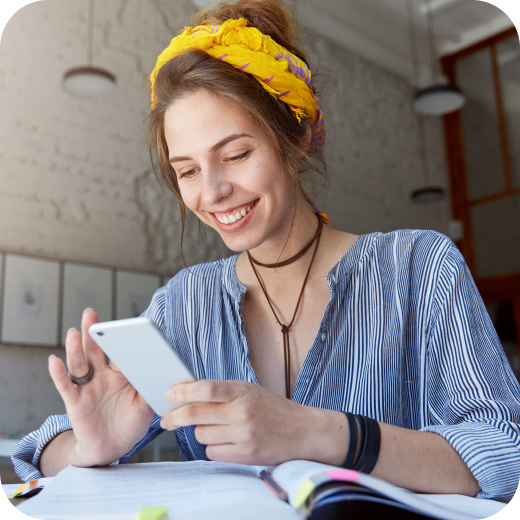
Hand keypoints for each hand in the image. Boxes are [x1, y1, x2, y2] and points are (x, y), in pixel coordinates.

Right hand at [48, 309, 154, 467]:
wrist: (114, 448)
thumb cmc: (131, 423)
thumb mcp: (146, 404)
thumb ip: (149, 386)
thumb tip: (160, 371)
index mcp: (122, 373)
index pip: (120, 351)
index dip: (120, 339)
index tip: (123, 324)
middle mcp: (103, 376)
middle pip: (95, 350)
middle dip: (93, 332)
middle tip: (90, 314)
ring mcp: (88, 387)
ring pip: (80, 364)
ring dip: (76, 349)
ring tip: (75, 333)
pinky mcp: (75, 402)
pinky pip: (65, 386)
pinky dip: (58, 374)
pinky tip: (54, 361)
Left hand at [160, 380, 348, 465]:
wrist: (302, 430)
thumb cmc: (272, 408)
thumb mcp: (249, 391)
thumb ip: (223, 392)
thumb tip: (188, 394)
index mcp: (242, 390)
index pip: (207, 388)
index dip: (184, 392)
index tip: (169, 395)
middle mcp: (242, 411)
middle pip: (196, 414)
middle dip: (176, 417)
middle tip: (167, 419)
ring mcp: (244, 434)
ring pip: (202, 435)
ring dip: (203, 432)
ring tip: (220, 428)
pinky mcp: (246, 455)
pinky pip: (212, 452)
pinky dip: (215, 448)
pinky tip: (228, 441)